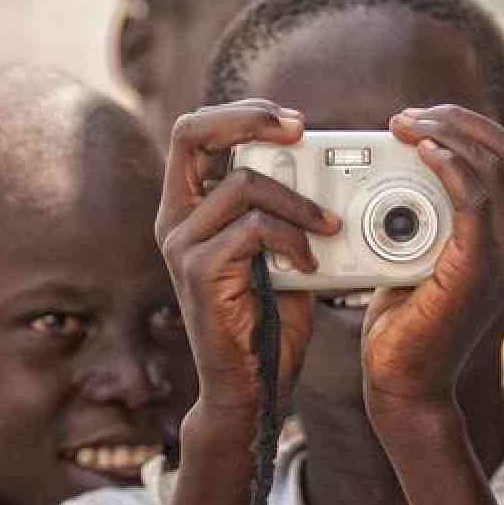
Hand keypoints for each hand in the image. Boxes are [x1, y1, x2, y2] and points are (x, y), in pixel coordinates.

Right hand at [156, 101, 337, 417]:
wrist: (252, 389)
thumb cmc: (268, 322)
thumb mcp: (277, 252)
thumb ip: (281, 210)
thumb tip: (320, 168)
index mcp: (188, 209)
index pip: (194, 133)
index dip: (241, 115)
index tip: (294, 123)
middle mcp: (174, 221)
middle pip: (191, 133)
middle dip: (249, 119)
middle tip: (301, 129)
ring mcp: (181, 245)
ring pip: (242, 185)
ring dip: (298, 202)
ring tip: (329, 228)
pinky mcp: (199, 272)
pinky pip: (253, 229)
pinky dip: (293, 240)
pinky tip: (311, 267)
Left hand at [359, 105, 503, 415]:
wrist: (403, 378)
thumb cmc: (405, 319)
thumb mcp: (419, 252)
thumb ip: (429, 214)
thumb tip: (406, 168)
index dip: (463, 124)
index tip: (414, 121)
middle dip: (453, 120)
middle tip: (404, 118)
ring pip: (494, 162)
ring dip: (445, 133)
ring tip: (403, 127)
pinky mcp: (483, 265)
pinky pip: (476, 195)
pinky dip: (449, 164)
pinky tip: (421, 152)